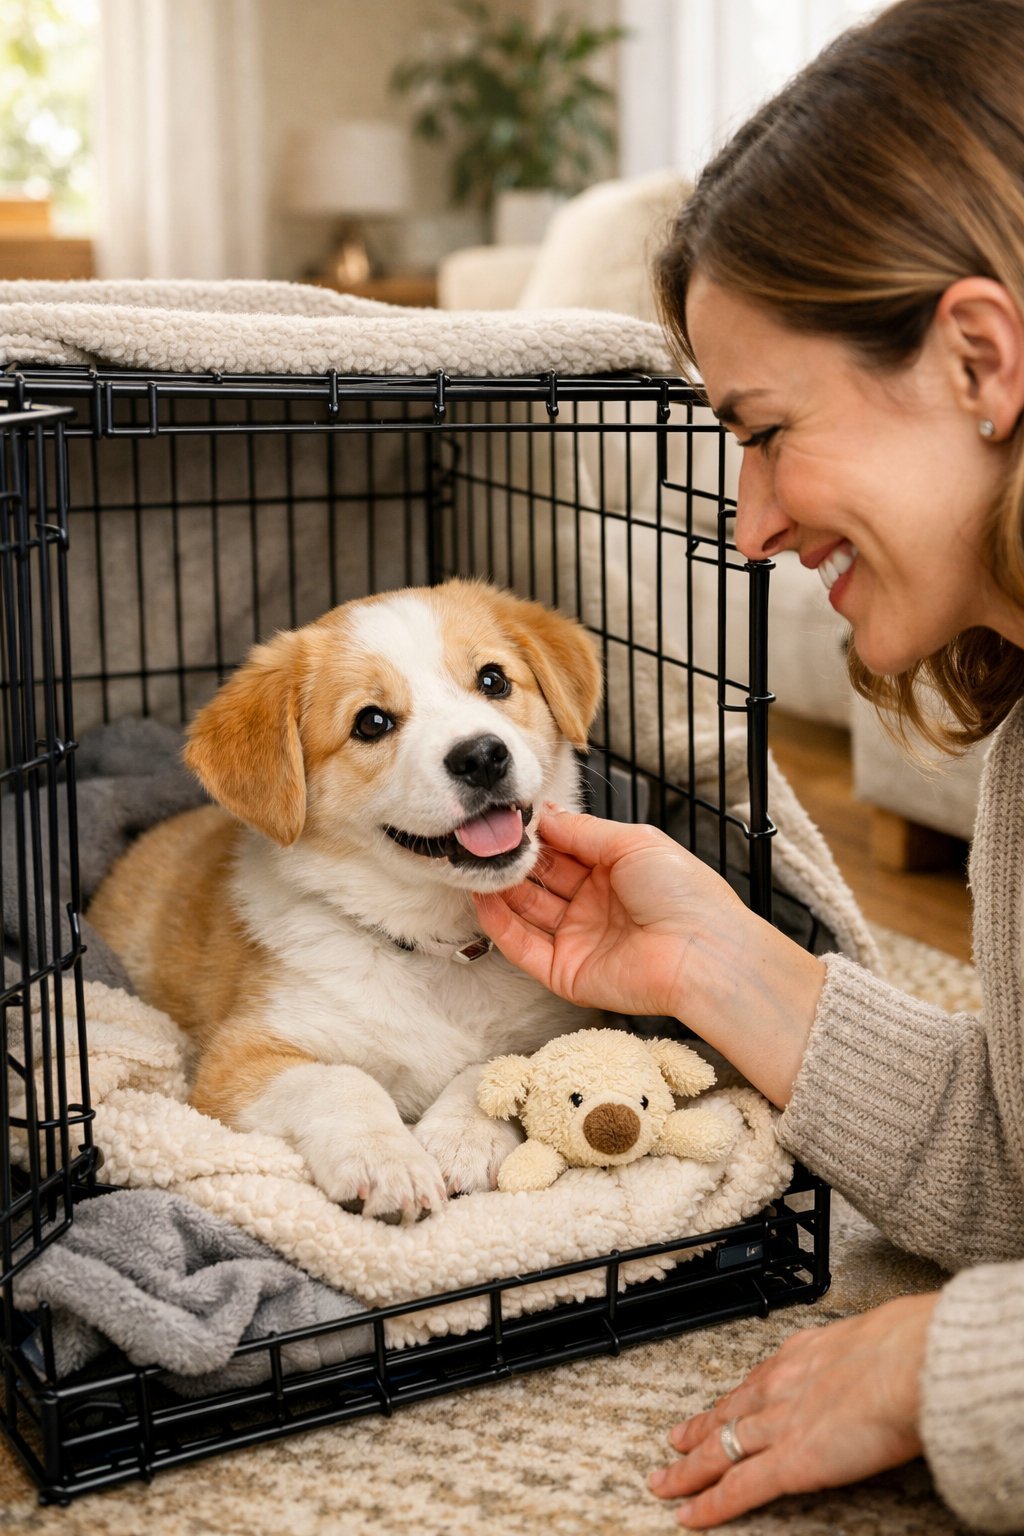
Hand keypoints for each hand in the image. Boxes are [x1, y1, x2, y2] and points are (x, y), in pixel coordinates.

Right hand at [473, 809, 745, 1020]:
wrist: (703, 953)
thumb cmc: (683, 893)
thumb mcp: (632, 842)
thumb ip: (582, 829)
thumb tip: (544, 813)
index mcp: (615, 871)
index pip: (564, 849)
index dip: (538, 835)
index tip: (509, 818)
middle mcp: (594, 904)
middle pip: (542, 879)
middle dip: (516, 860)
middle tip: (488, 841)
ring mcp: (579, 939)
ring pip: (527, 912)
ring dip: (502, 890)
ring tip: (479, 866)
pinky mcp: (567, 973)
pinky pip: (525, 949)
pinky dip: (501, 927)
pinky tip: (485, 901)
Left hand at [648, 1292, 937, 1526]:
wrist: (914, 1363)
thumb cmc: (912, 1349)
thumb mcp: (881, 1339)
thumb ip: (868, 1358)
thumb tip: (885, 1362)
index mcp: (803, 1355)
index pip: (756, 1381)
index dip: (732, 1399)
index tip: (719, 1407)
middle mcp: (781, 1386)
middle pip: (727, 1414)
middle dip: (697, 1431)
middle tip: (674, 1443)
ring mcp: (780, 1425)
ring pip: (720, 1450)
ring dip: (689, 1470)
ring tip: (666, 1482)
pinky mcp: (790, 1463)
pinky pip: (740, 1488)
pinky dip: (711, 1506)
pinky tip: (690, 1516)